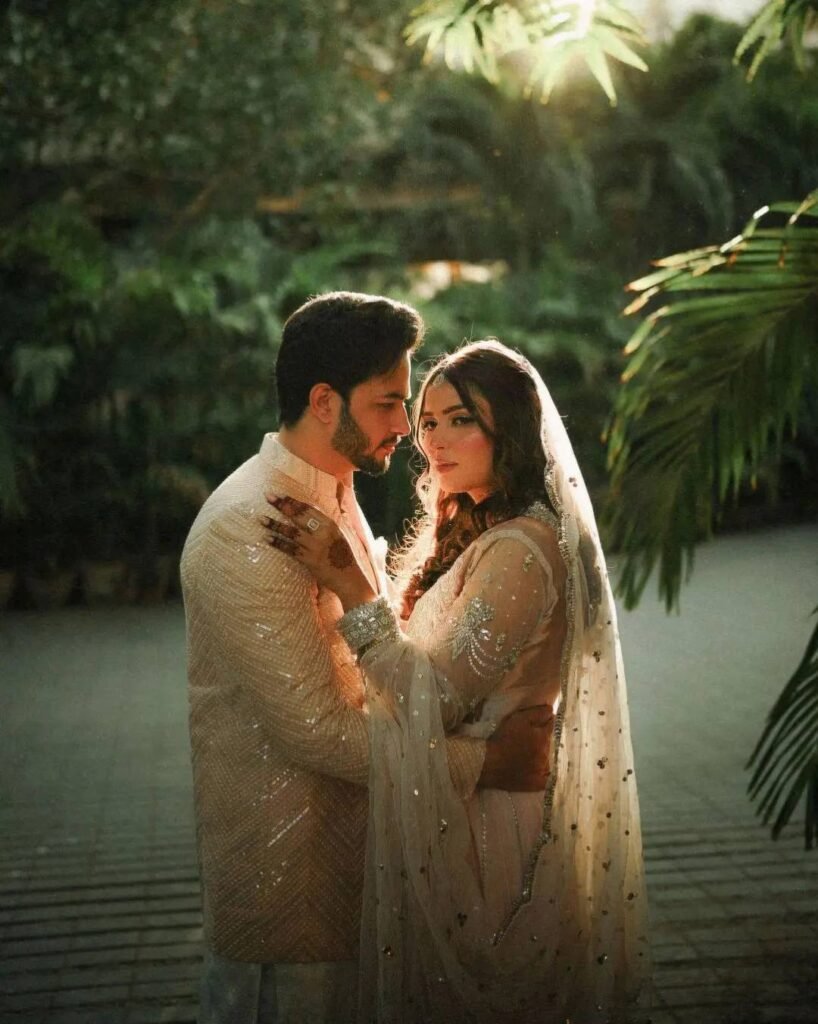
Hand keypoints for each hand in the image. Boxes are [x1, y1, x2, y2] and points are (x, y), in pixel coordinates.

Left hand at [263, 495, 375, 609]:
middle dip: (282, 505)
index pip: (309, 509)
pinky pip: (290, 549)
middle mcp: (323, 532)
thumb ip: (323, 525)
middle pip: (299, 515)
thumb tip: (306, 513)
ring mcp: (316, 546)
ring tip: (261, 519)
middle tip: (268, 497)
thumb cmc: (342, 557)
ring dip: (275, 525)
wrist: (349, 578)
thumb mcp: (336, 536)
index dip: (293, 501)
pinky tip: (267, 538)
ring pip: (291, 532)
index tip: (280, 494)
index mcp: (330, 524)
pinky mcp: (309, 559)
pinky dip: (278, 543)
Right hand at [479, 703, 553, 791]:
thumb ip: (538, 713)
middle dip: (543, 739)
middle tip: (529, 739)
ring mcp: (543, 771)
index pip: (551, 726)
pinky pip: (546, 779)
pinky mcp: (537, 784)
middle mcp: (546, 754)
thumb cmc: (503, 739)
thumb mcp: (519, 719)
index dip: (544, 722)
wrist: (489, 763)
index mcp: (544, 738)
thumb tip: (552, 711)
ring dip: (542, 755)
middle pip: (549, 743)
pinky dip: (543, 774)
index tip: (537, 723)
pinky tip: (534, 769)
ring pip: (547, 759)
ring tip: (528, 754)